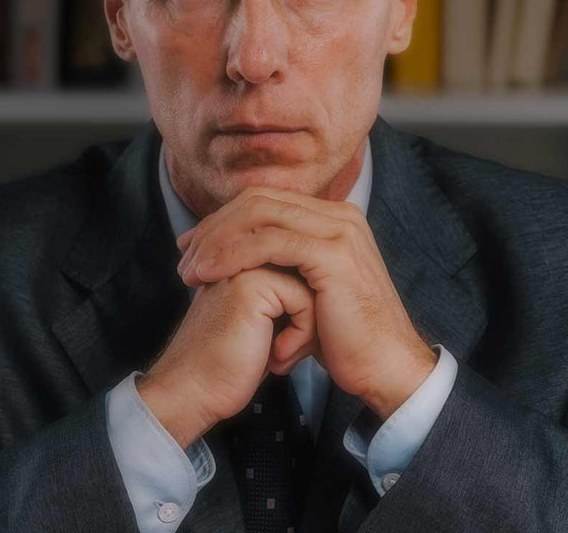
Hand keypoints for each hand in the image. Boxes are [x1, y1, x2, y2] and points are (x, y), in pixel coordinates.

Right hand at [137, 265, 317, 447]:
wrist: (194, 390)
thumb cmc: (226, 367)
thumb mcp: (263, 326)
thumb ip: (286, 302)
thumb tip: (325, 295)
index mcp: (242, 263)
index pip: (301, 274)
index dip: (304, 315)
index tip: (283, 347)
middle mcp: (242, 258)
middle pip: (310, 277)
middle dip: (309, 320)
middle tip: (287, 352)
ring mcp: (244, 267)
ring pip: (311, 288)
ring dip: (306, 330)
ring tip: (281, 355)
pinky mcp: (251, 285)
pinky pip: (305, 300)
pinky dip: (301, 336)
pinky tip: (277, 356)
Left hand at [175, 186, 437, 420]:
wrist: (385, 366)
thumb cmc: (345, 340)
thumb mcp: (308, 293)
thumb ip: (282, 268)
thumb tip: (240, 262)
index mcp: (334, 219)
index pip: (266, 200)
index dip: (222, 220)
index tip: (190, 247)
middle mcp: (340, 216)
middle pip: (258, 201)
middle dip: (214, 227)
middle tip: (183, 256)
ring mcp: (339, 231)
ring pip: (260, 216)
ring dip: (216, 241)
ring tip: (190, 271)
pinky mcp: (333, 254)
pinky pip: (269, 243)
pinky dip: (233, 255)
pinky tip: (210, 274)